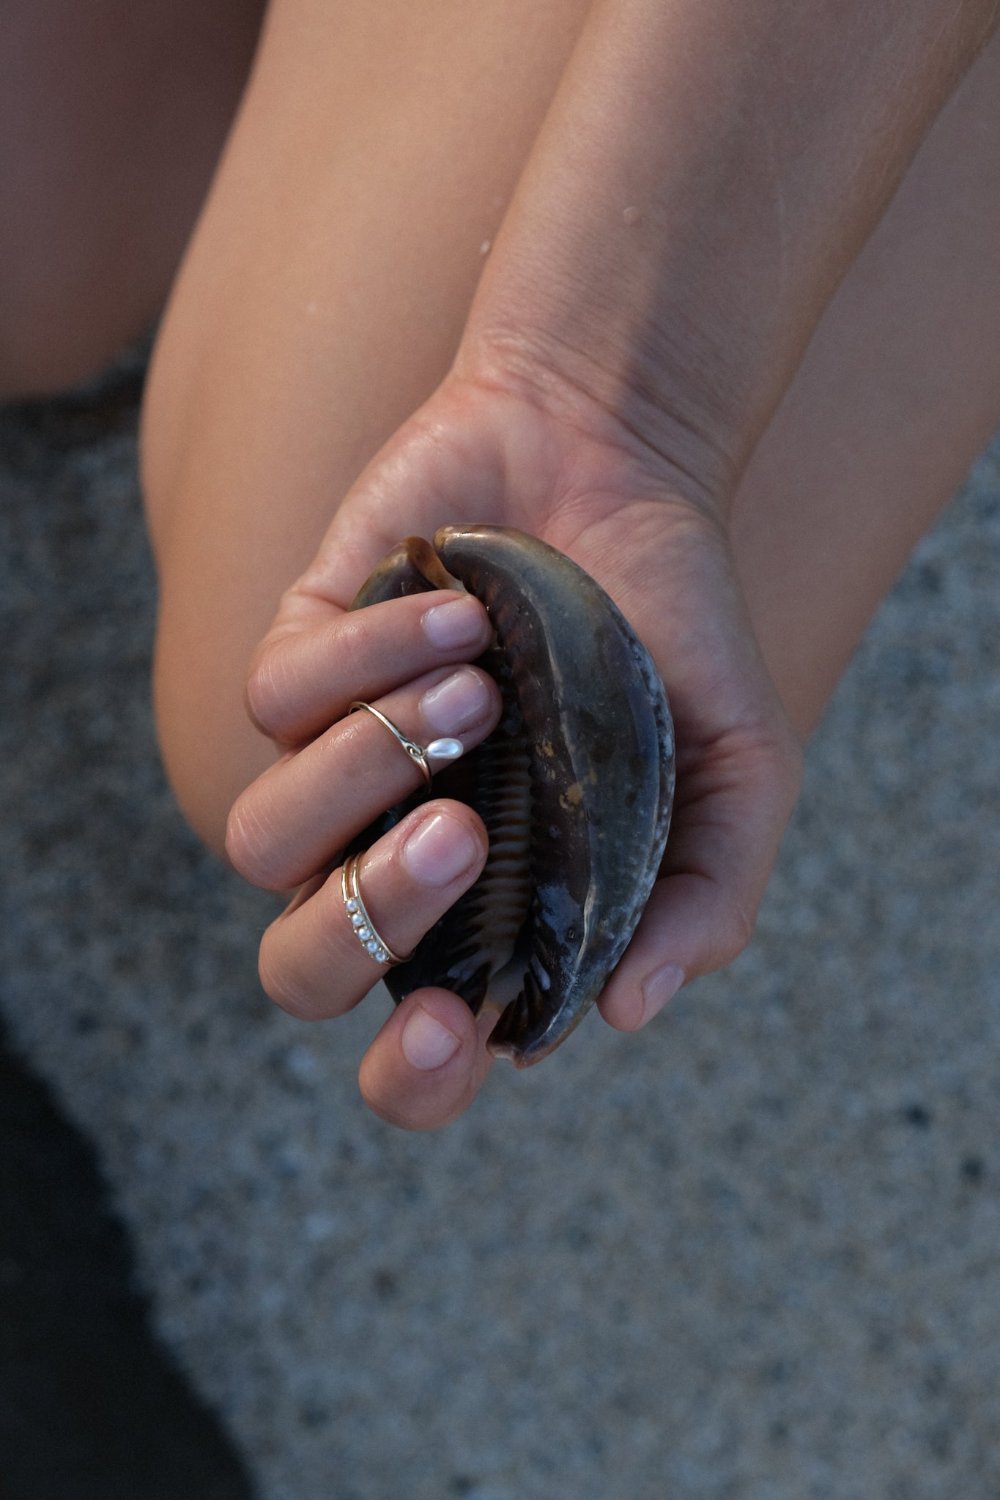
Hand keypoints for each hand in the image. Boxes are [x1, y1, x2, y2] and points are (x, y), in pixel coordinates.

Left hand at [226, 367, 801, 1127]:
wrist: (618, 465)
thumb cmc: (673, 632)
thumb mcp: (738, 774)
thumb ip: (705, 900)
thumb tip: (626, 1010)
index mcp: (488, 911)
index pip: (414, 1050)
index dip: (417, 1076)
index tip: (461, 1028)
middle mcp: (391, 851)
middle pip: (300, 969)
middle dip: (368, 920)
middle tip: (463, 836)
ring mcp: (334, 761)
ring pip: (261, 836)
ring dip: (373, 767)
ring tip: (483, 693)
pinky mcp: (295, 658)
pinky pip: (277, 698)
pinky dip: (372, 656)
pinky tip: (462, 613)